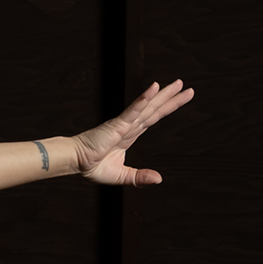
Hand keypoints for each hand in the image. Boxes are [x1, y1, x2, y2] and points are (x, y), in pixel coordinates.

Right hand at [70, 80, 195, 186]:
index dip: (168, 108)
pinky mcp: (117, 124)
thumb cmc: (92, 166)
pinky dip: (144, 99)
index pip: (154, 118)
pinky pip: (133, 110)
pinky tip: (154, 88)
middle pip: (155, 109)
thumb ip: (140, 177)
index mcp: (130, 134)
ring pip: (148, 107)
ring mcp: (125, 123)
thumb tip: (159, 179)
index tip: (181, 98)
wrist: (76, 162)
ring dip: (163, 95)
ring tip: (178, 84)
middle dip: (171, 98)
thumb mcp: (122, 176)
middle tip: (186, 87)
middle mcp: (130, 126)